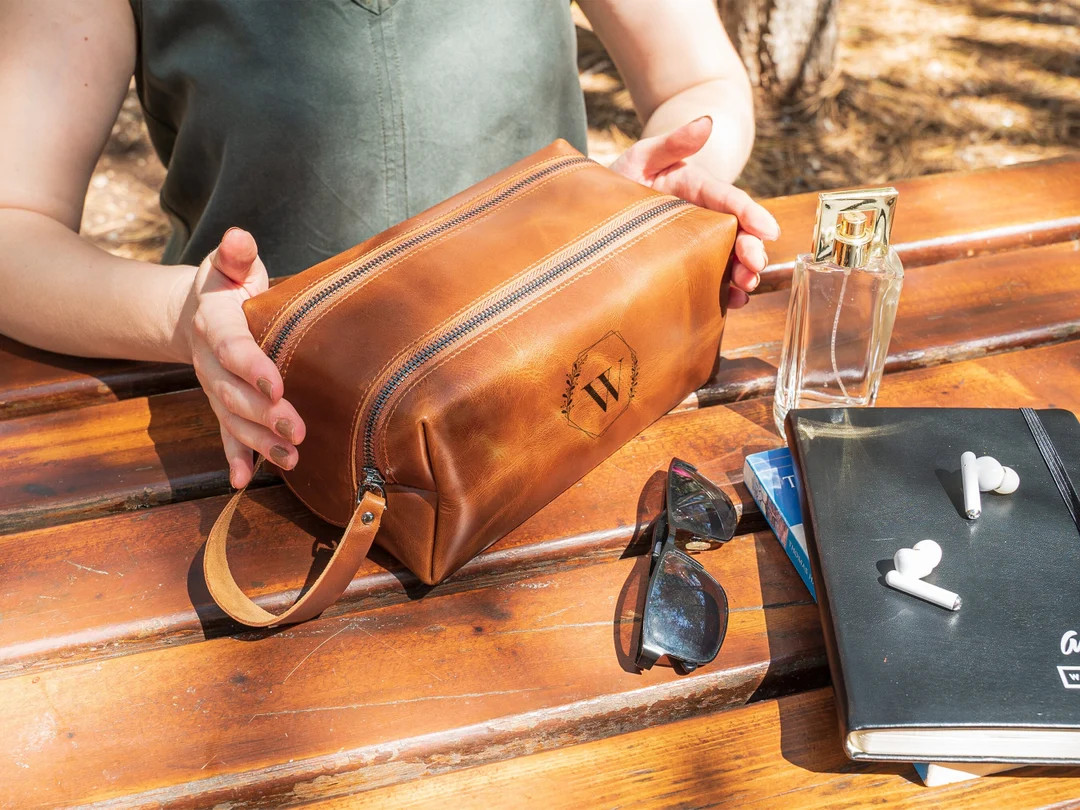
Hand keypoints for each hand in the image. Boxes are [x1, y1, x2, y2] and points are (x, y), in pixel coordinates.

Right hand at [179, 228, 305, 487]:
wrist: (198, 311)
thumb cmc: (230, 284)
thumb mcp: (231, 264)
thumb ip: (237, 253)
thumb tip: (239, 236)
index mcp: (215, 323)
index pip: (233, 348)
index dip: (252, 367)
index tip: (277, 385)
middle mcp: (209, 361)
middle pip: (233, 393)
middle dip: (264, 415)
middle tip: (297, 430)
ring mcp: (214, 387)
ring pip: (232, 419)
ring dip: (259, 443)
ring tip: (289, 459)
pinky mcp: (222, 405)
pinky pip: (225, 434)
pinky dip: (234, 457)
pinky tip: (242, 480)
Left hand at [609, 116, 779, 306]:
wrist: (596, 210)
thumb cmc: (621, 177)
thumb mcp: (643, 156)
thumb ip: (673, 142)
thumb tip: (706, 122)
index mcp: (698, 189)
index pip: (730, 200)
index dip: (752, 215)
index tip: (770, 231)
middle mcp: (703, 218)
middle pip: (736, 233)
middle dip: (751, 249)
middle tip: (755, 266)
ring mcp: (695, 244)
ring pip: (728, 259)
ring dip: (742, 274)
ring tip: (745, 287)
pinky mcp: (684, 265)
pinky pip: (709, 280)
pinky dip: (722, 293)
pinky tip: (730, 303)